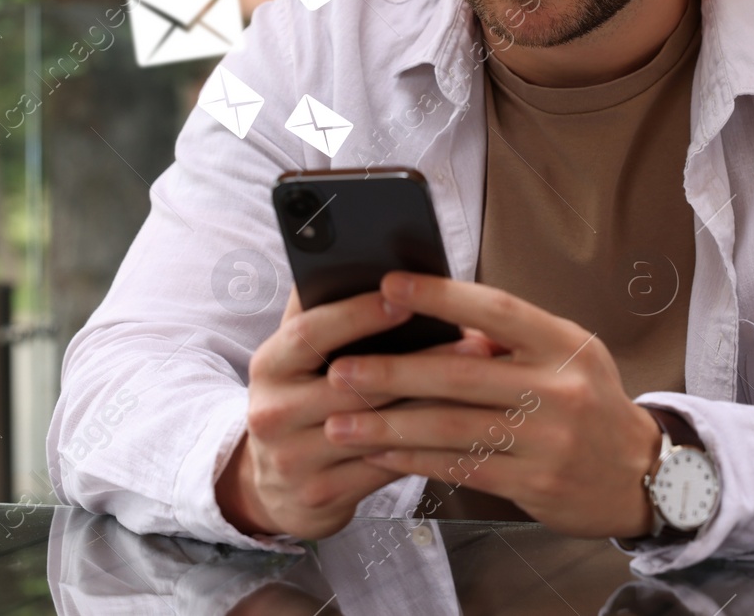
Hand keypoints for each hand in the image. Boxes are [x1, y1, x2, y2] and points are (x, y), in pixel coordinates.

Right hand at [216, 286, 495, 539]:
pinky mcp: (322, 494)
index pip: (310, 332)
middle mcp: (274, 412)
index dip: (357, 314)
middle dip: (418, 363)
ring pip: (377, 428)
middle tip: (474, 343)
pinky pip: (386, 465)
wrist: (270, 487)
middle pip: (352, 384)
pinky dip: (428, 445)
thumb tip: (375, 260)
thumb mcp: (297, 359)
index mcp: (270, 365)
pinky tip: (464, 428)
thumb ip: (324, 313)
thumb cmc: (300, 401)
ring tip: (483, 384)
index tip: (404, 296)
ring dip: (434, 404)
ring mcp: (294, 459)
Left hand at [323, 272, 662, 538]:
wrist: (643, 474)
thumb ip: (512, 337)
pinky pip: (461, 468)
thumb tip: (440, 313)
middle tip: (341, 369)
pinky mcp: (534, 485)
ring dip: (389, 424)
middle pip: (460, 375)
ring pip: (451, 428)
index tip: (389, 285)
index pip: (495, 309)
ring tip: (342, 421)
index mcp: (563, 343)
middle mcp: (558, 389)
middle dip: (392, 371)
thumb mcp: (568, 354)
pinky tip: (380, 452)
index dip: (440, 295)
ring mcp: (547, 440)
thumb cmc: (591, 402)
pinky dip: (414, 459)